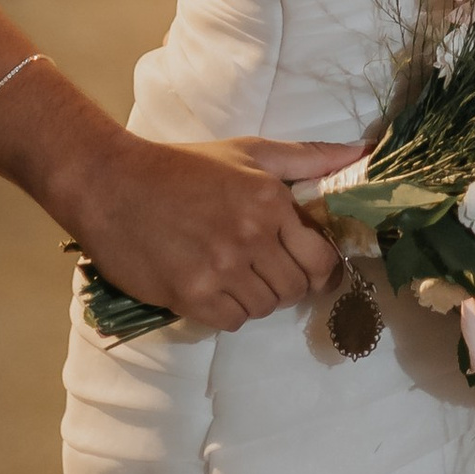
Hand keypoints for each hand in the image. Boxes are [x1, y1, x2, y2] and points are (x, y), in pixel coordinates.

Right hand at [60, 134, 359, 332]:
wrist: (111, 184)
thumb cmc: (183, 166)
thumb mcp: (250, 151)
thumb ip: (308, 157)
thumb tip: (363, 153)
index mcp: (270, 202)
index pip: (322, 258)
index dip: (321, 269)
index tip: (308, 267)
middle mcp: (251, 237)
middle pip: (295, 288)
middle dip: (288, 284)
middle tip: (266, 271)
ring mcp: (220, 269)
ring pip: (265, 307)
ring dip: (257, 298)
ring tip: (235, 275)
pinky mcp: (191, 295)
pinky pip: (232, 322)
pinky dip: (229, 312)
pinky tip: (214, 289)